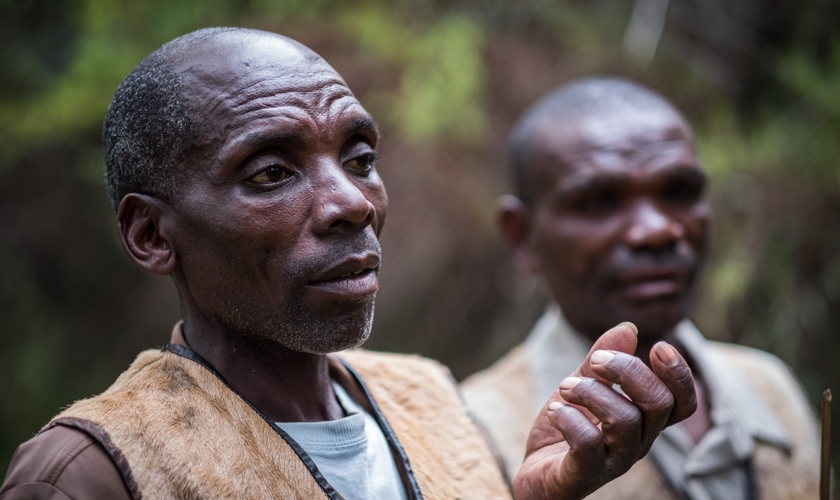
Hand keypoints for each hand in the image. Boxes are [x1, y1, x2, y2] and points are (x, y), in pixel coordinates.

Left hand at [513, 323, 695, 499]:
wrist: (537, 475)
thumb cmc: (566, 430)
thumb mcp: (583, 385)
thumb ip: (603, 360)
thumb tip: (629, 328)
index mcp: (644, 421)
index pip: (682, 403)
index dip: (679, 374)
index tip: (657, 346)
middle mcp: (637, 443)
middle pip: (658, 403)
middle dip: (628, 370)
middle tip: (595, 360)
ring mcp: (613, 462)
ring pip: (625, 420)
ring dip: (591, 391)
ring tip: (565, 387)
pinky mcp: (584, 475)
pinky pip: (588, 443)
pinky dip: (569, 417)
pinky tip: (554, 410)